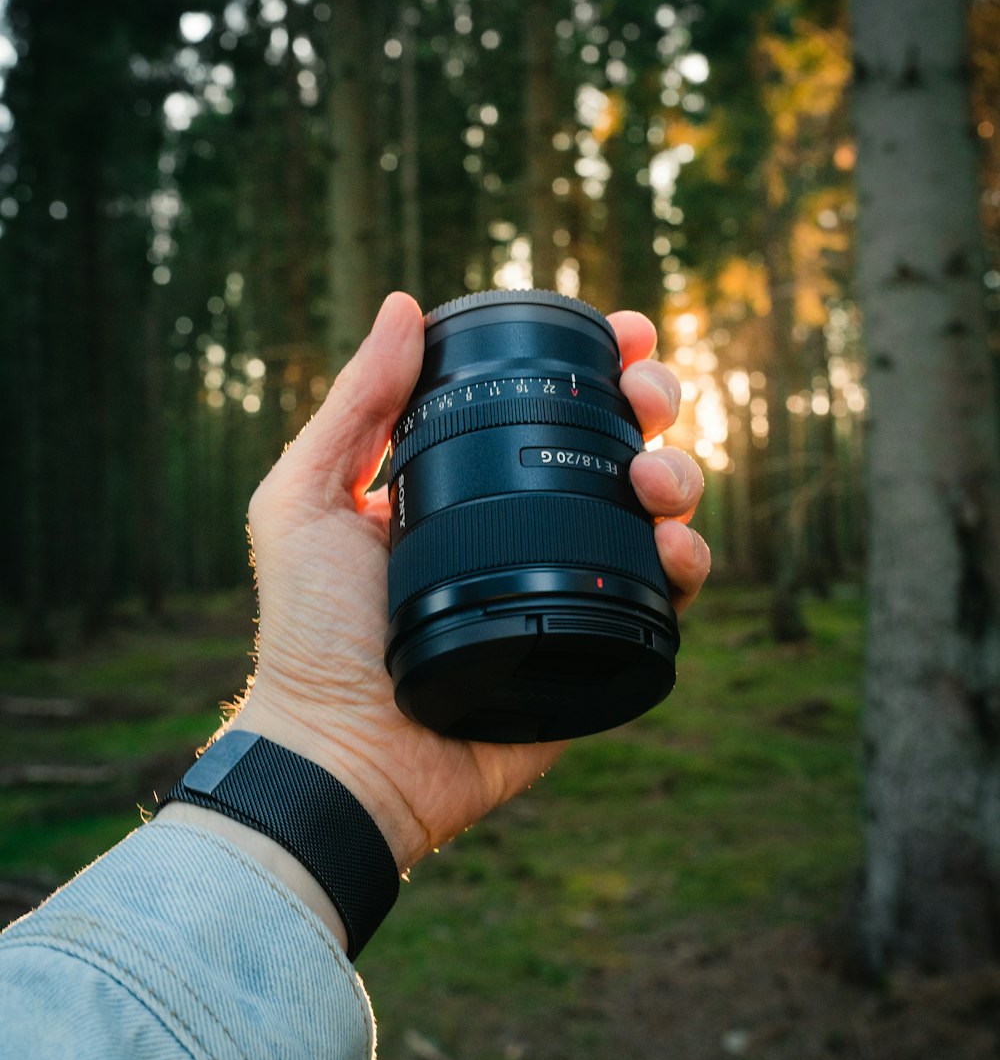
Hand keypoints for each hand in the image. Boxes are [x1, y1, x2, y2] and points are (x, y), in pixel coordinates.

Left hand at [233, 292, 708, 872]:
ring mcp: (568, 584)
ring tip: (653, 477)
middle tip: (647, 396)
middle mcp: (527, 528)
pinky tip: (673, 548)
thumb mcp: (305, 498)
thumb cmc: (310, 634)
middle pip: (619, 445)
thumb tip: (404, 306)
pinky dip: (687, 563)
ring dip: (679, 474)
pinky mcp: (598, 648)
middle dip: (653, 403)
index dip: (597, 364)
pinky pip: (665, 598)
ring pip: (658, 512)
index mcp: (468, 486)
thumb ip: (355, 404)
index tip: (625, 332)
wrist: (343, 753)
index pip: (546, 407)